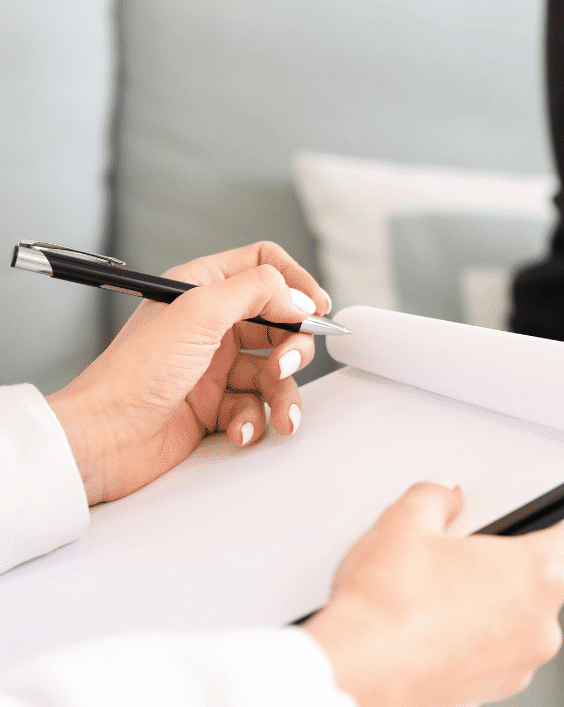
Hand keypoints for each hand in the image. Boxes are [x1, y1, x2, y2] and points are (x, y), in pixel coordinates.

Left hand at [46, 241, 331, 505]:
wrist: (104, 439)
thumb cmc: (135, 373)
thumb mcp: (199, 312)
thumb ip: (257, 291)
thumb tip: (298, 296)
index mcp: (202, 289)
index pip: (263, 266)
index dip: (295, 283)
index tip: (316, 308)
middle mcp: (211, 324)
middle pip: (280, 322)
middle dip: (293, 347)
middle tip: (284, 366)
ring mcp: (214, 367)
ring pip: (275, 371)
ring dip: (284, 394)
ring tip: (280, 414)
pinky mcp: (215, 405)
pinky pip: (256, 406)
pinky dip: (254, 421)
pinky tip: (236, 430)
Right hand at [303, 482, 563, 706]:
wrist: (357, 680)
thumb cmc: (387, 609)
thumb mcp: (405, 522)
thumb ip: (435, 496)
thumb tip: (444, 496)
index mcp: (539, 573)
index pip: (557, 530)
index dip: (531, 517)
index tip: (508, 515)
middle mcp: (543, 624)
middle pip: (537, 575)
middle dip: (502, 560)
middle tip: (457, 550)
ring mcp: (520, 665)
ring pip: (515, 617)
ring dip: (487, 603)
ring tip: (434, 590)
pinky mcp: (493, 693)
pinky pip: (493, 652)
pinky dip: (472, 639)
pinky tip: (429, 627)